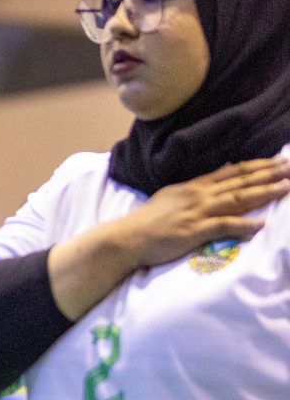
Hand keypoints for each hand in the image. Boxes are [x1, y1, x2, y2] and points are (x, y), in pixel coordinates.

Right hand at [114, 157, 288, 268]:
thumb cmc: (147, 221)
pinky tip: (260, 225)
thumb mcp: (171, 196)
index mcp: (194, 186)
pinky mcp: (193, 232)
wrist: (127, 238)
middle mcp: (198, 196)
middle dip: (268, 174)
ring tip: (286, 187)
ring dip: (264, 193)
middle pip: (240, 182)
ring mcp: (196, 213)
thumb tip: (216, 177)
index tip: (278, 161)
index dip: (257, 166)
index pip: (232, 172)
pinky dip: (243, 225)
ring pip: (237, 199)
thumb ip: (195, 188)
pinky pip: (223, 226)